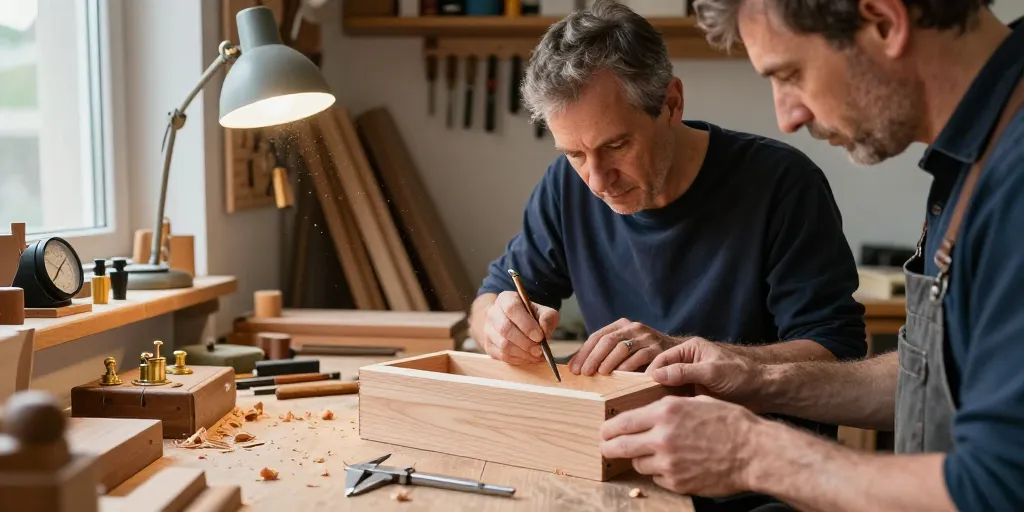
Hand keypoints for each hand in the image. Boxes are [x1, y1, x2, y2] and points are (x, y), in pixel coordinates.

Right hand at [481, 291, 558, 364]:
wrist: (516, 325)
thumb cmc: (531, 317)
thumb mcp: (543, 312)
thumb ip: (547, 317)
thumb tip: (544, 330)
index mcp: (506, 299)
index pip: (512, 308)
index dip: (526, 324)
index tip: (539, 336)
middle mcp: (493, 313)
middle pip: (506, 328)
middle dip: (526, 342)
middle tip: (539, 350)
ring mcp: (488, 330)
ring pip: (503, 344)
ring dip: (523, 353)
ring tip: (536, 355)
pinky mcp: (488, 345)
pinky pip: (502, 355)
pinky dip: (517, 359)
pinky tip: (528, 358)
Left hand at [567, 319, 681, 375]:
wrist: (678, 354)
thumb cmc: (644, 355)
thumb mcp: (624, 349)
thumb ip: (604, 354)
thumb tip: (575, 367)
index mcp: (621, 326)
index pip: (597, 336)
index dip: (584, 353)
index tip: (575, 369)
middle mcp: (634, 328)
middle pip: (607, 340)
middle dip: (593, 357)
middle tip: (585, 373)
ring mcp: (647, 337)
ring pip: (622, 348)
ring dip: (609, 362)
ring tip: (600, 374)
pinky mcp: (659, 349)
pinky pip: (640, 357)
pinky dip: (628, 367)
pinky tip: (620, 376)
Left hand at [600, 395, 759, 495]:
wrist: (755, 452)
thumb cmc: (730, 423)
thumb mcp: (696, 402)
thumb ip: (668, 407)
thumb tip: (647, 411)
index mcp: (665, 411)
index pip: (622, 421)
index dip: (609, 428)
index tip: (604, 431)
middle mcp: (662, 436)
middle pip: (619, 446)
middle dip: (608, 447)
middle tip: (605, 448)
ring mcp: (668, 462)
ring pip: (637, 464)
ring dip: (639, 460)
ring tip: (651, 455)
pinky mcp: (677, 482)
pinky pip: (656, 477)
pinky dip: (660, 472)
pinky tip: (674, 465)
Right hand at [646, 337, 768, 409]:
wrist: (762, 392)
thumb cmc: (741, 376)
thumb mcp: (712, 372)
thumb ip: (684, 372)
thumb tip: (656, 374)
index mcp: (690, 349)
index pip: (662, 358)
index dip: (650, 372)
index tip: (640, 387)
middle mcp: (687, 362)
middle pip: (661, 372)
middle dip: (651, 385)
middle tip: (641, 399)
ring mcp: (690, 379)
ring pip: (667, 386)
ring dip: (660, 396)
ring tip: (651, 409)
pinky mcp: (694, 393)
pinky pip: (677, 398)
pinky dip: (671, 405)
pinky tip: (665, 415)